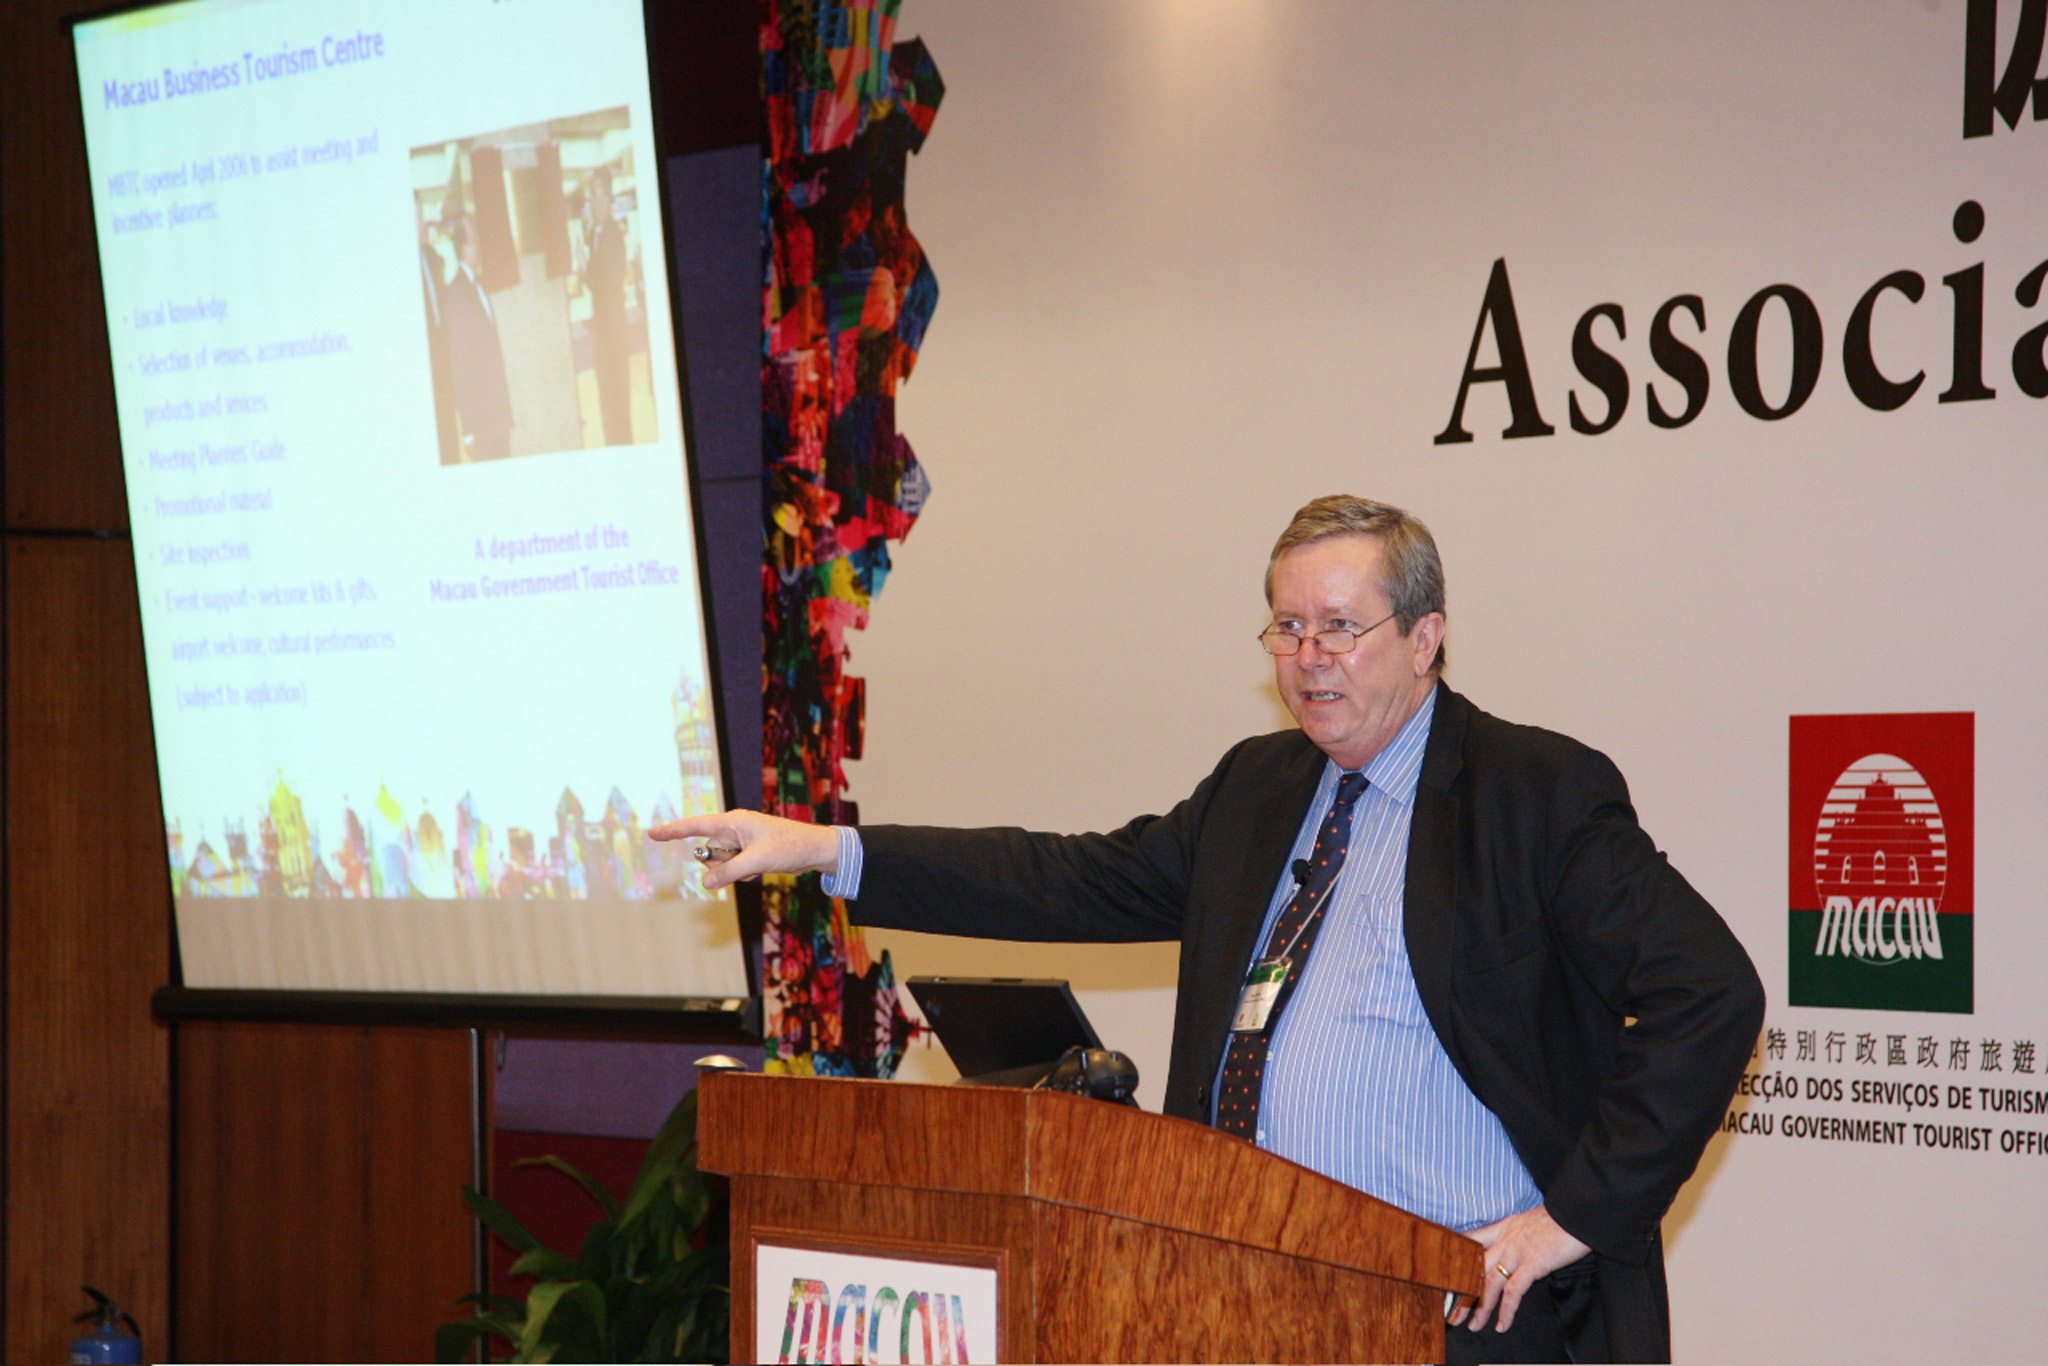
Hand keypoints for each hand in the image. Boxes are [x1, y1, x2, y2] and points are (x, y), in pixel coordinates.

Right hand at [648, 809, 838, 890]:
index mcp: (732, 821)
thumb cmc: (788, 847)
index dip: (672, 831)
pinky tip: (761, 868)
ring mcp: (740, 842)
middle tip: (747, 863)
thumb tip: (706, 884)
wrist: (813, 850)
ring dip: (735, 871)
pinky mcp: (747, 853)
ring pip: (721, 864)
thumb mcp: (755, 861)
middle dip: (721, 865)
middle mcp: (733, 829)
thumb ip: (728, 872)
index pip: (695, 826)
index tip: (651, 833)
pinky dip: (743, 873)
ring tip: (758, 865)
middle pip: (709, 853)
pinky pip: (733, 868)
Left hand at [1450, 1205, 1590, 1334]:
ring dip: (1479, 1308)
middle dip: (1461, 1292)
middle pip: (1475, 1268)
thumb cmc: (1562, 1217)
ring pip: (1489, 1283)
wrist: (1578, 1212)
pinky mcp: (1532, 1264)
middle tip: (1452, 1312)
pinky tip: (1502, 1325)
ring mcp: (1517, 1252)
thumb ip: (1520, 1233)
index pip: (1472, 1240)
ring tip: (1473, 1325)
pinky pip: (1513, 1292)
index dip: (1456, 1257)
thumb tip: (1520, 1243)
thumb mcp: (1531, 1220)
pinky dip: (1506, 1311)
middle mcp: (1505, 1240)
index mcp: (1504, 1227)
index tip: (1445, 1272)